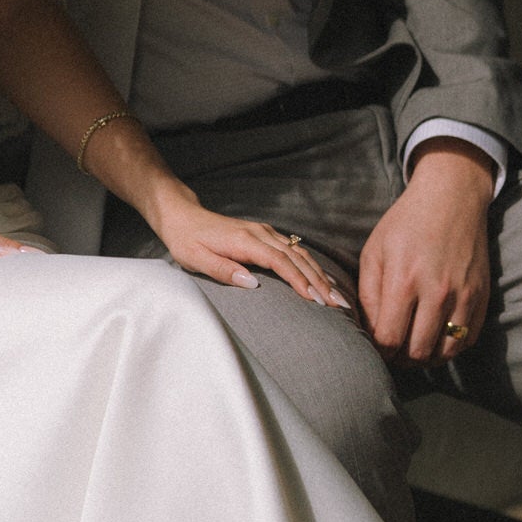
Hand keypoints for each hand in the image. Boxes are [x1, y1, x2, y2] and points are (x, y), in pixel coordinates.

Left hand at [147, 185, 352, 309]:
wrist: (184, 217)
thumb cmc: (187, 241)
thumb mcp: (197, 260)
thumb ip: (224, 271)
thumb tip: (252, 283)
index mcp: (245, 241)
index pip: (280, 262)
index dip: (299, 281)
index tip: (315, 300)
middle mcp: (260, 233)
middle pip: (296, 258)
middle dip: (319, 281)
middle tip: (337, 304)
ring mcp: (265, 232)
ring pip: (299, 253)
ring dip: (319, 273)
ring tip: (336, 295)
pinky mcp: (265, 234)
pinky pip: (294, 249)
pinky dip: (311, 264)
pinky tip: (322, 277)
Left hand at [357, 141, 494, 362]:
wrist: (451, 197)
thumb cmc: (405, 224)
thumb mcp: (374, 251)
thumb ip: (367, 295)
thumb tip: (368, 332)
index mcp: (404, 280)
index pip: (389, 339)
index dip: (379, 351)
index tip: (376, 347)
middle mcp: (437, 292)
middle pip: (418, 352)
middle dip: (401, 358)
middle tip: (394, 351)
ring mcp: (464, 295)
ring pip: (446, 352)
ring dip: (427, 358)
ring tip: (414, 348)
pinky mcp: (482, 296)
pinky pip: (468, 339)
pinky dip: (451, 347)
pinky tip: (437, 338)